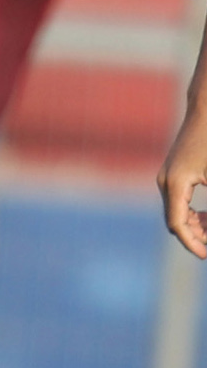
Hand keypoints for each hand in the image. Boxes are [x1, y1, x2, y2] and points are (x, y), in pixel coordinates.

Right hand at [162, 102, 206, 258]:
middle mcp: (165, 181)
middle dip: (195, 237)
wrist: (206, 111)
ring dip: (195, 226)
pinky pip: (178, 202)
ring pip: (176, 213)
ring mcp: (166, 177)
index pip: (178, 224)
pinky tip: (206, 218)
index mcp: (175, 184)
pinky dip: (192, 214)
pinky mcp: (173, 173)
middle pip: (175, 221)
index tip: (205, 256)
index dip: (192, 244)